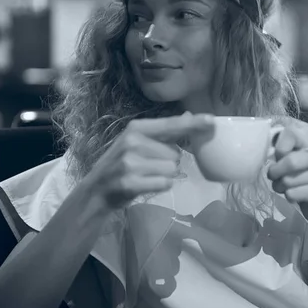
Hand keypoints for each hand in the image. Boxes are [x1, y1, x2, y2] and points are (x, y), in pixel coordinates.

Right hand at [85, 112, 214, 211]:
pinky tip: (144, 185)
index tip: (211, 120)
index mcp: (136, 128)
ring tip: (145, 177)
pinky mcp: (131, 182)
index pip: (171, 124)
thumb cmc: (120, 165)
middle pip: (176, 153)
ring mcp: (130, 162)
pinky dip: (159, 186)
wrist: (95, 191)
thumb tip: (188, 116)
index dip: (193, 123)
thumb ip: (163, 131)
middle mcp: (133, 141)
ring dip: (164, 176)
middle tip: (148, 167)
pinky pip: (164, 183)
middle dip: (169, 162)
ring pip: (172, 170)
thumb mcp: (136, 142)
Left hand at [266, 123, 307, 226]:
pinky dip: (289, 197)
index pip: (290, 133)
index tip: (278, 159)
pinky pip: (293, 193)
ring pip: (288, 180)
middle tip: (275, 178)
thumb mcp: (294, 166)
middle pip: (289, 160)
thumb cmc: (304, 185)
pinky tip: (296, 197)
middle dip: (275, 172)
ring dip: (281, 187)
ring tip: (287, 189)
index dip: (279, 148)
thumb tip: (263, 150)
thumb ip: (283, 156)